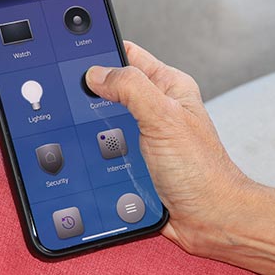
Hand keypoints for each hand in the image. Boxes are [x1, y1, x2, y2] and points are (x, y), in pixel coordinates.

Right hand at [85, 44, 256, 257]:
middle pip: (109, 92)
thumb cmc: (201, 171)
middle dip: (86, 97)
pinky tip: (81, 162)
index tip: (70, 55)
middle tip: (63, 100)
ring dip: (88, 133)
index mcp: (168, 87)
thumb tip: (96, 74)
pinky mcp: (133, 166)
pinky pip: (103, 156)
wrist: (211, 222)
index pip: (128, 56)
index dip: (101, 52)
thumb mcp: (165, 118)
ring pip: (101, 126)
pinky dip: (92, 159)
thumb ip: (131, 89)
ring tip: (72, 135)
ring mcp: (142, 139)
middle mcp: (155, 110)